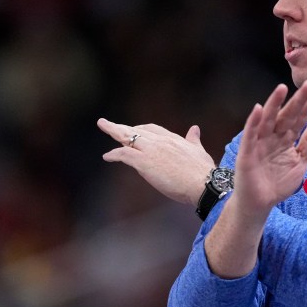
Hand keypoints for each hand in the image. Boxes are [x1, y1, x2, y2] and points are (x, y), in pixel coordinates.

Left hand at [97, 120, 215, 205]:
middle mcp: (160, 141)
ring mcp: (151, 150)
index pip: (153, 129)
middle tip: (108, 123)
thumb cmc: (203, 172)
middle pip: (137, 130)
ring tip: (103, 125)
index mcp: (172, 139)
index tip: (134, 131)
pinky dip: (114, 154)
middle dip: (122, 126)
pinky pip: (124, 154)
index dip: (141, 130)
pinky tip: (107, 156)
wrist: (203, 183)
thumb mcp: (199, 151)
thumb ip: (194, 140)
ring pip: (128, 137)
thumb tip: (195, 129)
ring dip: (114, 131)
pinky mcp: (144, 162)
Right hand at [233, 79, 306, 215]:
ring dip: (274, 104)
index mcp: (286, 138)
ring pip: (268, 120)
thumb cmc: (277, 182)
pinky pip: (250, 135)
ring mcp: (259, 143)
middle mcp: (273, 136)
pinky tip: (258, 108)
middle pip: (287, 115)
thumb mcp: (300, 162)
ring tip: (282, 88)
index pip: (300, 117)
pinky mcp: (247, 152)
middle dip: (298, 100)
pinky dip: (253, 122)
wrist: (260, 203)